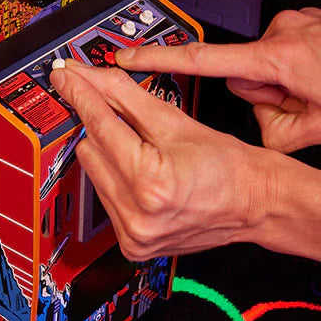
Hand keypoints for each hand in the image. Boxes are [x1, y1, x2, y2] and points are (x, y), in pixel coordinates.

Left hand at [49, 61, 276, 259]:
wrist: (255, 202)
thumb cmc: (225, 164)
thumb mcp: (173, 120)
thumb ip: (123, 94)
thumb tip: (87, 76)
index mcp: (151, 183)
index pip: (100, 125)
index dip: (81, 94)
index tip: (65, 75)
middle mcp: (138, 216)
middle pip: (89, 148)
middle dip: (103, 127)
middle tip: (129, 120)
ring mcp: (134, 235)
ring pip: (93, 173)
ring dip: (108, 154)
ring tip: (144, 153)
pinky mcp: (132, 244)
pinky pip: (104, 198)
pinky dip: (115, 180)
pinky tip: (141, 176)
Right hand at [116, 9, 320, 153]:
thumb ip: (274, 132)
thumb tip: (259, 124)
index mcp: (275, 57)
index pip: (200, 59)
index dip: (156, 61)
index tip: (125, 58)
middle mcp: (280, 31)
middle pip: (245, 71)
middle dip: (266, 91)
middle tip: (305, 101)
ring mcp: (296, 21)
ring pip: (269, 62)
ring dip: (287, 81)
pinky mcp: (310, 19)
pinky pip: (289, 48)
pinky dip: (303, 66)